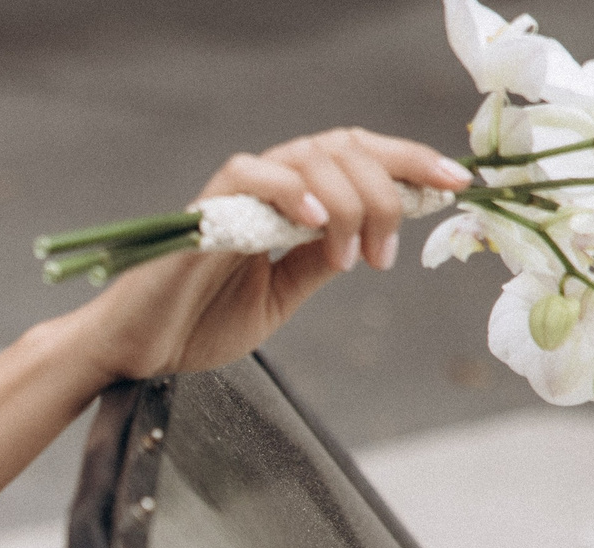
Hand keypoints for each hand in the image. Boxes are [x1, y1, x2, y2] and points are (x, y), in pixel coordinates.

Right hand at [74, 127, 473, 381]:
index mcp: (289, 204)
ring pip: (308, 157)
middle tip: (385, 253)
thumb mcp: (282, 297)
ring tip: (348, 258)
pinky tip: (310, 221)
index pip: (359, 158)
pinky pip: (247, 175)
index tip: (456, 185)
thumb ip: (318, 262)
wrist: (137, 353)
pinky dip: (287, 188)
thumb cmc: (196, 325)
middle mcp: (267, 188)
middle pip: (345, 147)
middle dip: (387, 189)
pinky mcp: (202, 212)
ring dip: (346, 202)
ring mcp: (234, 196)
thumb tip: (373, 236)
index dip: (411, 163)